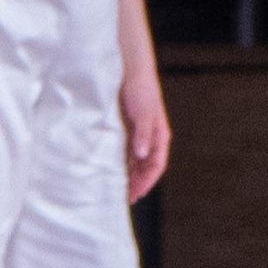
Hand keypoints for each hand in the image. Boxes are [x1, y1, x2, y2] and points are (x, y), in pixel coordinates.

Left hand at [117, 73, 171, 202]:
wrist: (129, 69)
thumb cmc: (140, 88)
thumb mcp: (143, 112)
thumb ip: (143, 134)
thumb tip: (142, 155)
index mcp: (159, 136)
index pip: (155, 166)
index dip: (146, 182)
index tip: (135, 195)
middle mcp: (149, 138)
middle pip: (145, 167)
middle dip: (137, 183)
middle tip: (123, 197)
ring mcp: (137, 134)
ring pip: (134, 161)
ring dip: (128, 174)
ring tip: (115, 187)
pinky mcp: (125, 128)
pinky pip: (123, 151)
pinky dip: (119, 161)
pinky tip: (108, 168)